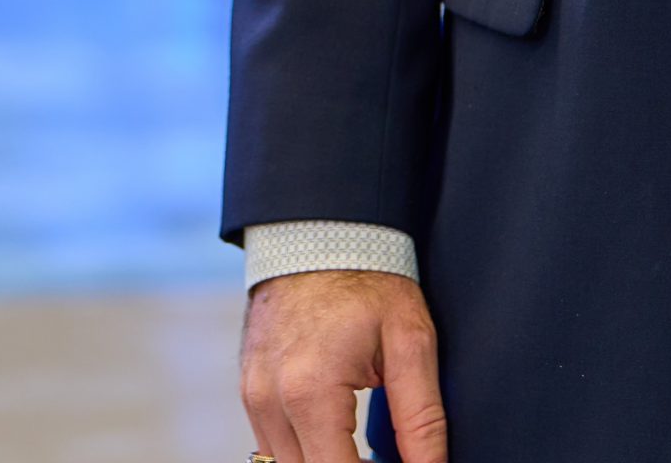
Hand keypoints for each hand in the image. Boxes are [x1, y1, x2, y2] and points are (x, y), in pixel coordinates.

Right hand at [240, 269, 446, 462]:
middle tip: (389, 457)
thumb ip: (421, 415)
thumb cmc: (370, 278)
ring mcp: (253, 399)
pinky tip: (340, 438)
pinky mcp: (249, 392)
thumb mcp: (411, 339)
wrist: (321, 230)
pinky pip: (274, 447)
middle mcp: (270, 403)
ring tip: (366, 451)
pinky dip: (307, 452)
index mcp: (310, 392)